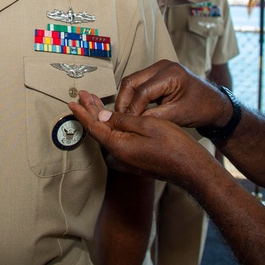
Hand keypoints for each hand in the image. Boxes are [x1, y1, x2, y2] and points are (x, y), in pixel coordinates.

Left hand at [69, 90, 212, 184]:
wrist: (191, 169)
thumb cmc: (174, 146)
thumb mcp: (147, 125)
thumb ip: (123, 119)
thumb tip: (103, 116)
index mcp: (119, 146)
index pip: (94, 126)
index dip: (83, 112)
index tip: (73, 101)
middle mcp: (119, 155)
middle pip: (99, 129)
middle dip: (90, 111)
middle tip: (82, 95)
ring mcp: (127, 159)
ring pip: (108, 134)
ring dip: (100, 117)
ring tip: (93, 102)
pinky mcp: (135, 159)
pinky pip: (117, 139)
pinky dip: (111, 125)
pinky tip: (112, 118)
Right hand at [114, 59, 232, 130]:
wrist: (214, 104)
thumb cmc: (201, 109)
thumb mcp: (177, 116)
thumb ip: (153, 117)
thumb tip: (131, 122)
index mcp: (170, 74)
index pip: (142, 91)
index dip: (132, 109)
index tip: (127, 123)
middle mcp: (162, 66)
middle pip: (132, 81)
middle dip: (124, 101)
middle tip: (120, 119)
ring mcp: (159, 68)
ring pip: (132, 81)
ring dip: (127, 99)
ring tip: (125, 116)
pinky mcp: (157, 74)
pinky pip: (139, 83)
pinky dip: (134, 97)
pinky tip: (133, 111)